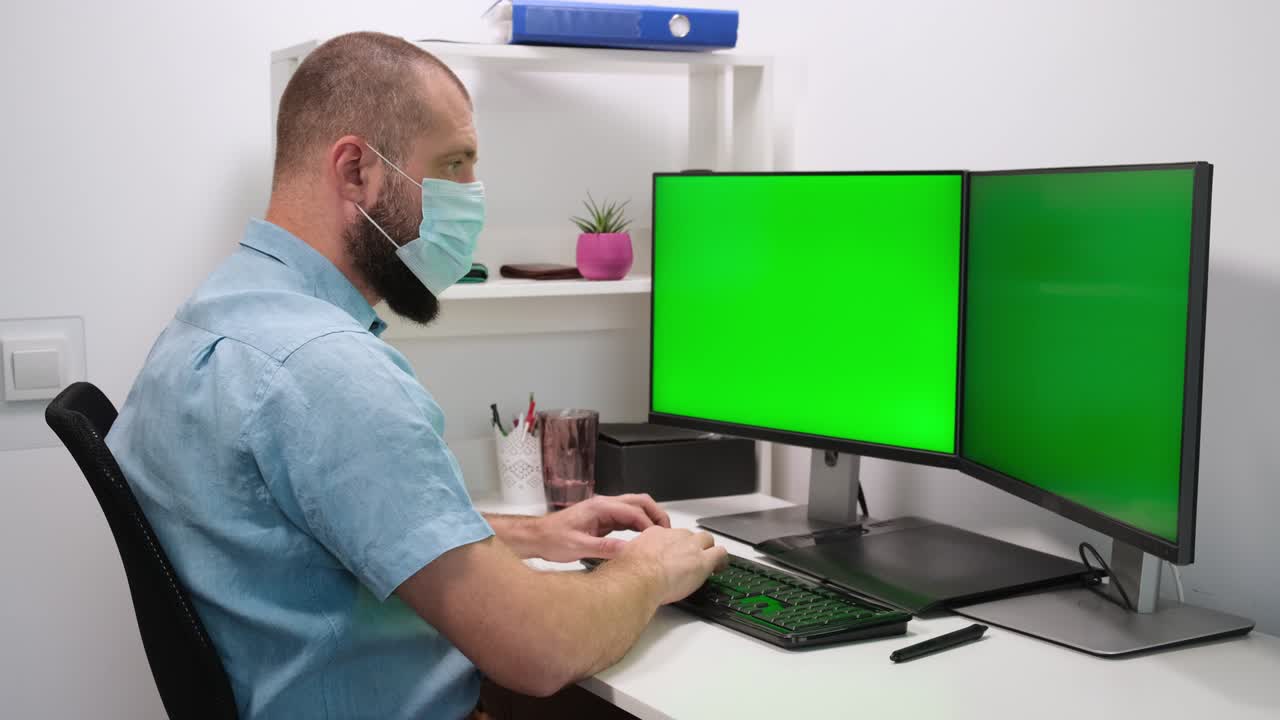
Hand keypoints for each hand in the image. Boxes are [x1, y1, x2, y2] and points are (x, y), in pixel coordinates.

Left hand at [537, 494, 670, 562]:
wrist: (538, 537)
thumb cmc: (552, 539)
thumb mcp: (578, 547)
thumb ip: (603, 547)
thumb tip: (626, 549)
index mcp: (599, 507)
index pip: (633, 511)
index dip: (648, 525)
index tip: (657, 538)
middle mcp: (603, 505)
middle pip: (639, 502)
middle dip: (656, 514)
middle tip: (667, 530)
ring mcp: (604, 510)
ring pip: (634, 507)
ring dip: (649, 518)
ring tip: (660, 534)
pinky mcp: (603, 519)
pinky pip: (627, 517)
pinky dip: (639, 524)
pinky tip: (644, 537)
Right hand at [613, 526, 727, 604]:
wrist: (638, 577)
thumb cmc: (629, 573)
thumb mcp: (625, 558)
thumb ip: (632, 558)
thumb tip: (628, 567)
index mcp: (654, 534)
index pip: (669, 536)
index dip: (673, 547)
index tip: (673, 556)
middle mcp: (674, 536)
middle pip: (689, 535)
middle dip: (692, 546)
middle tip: (691, 560)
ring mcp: (690, 547)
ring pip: (707, 540)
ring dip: (708, 550)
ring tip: (709, 562)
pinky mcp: (702, 560)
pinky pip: (720, 553)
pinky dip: (722, 560)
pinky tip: (720, 568)